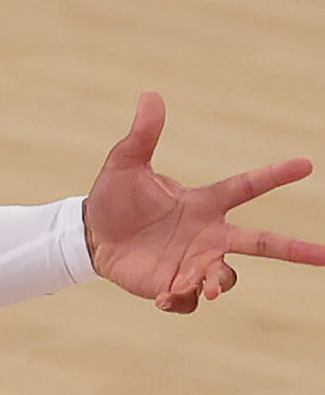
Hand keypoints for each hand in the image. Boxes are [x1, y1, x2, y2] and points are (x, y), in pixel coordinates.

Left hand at [84, 91, 324, 312]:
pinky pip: (190, 300)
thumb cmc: (115, 198)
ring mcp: (193, 263)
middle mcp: (208, 235)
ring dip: (219, 282)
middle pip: (263, 243)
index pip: (247, 187)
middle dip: (298, 250)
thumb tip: (150, 95)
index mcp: (204, 204)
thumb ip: (142, 135)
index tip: (306, 165)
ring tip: (205, 287)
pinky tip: (165, 298)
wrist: (91, 236)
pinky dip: (183, 300)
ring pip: (226, 277)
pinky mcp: (173, 286)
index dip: (275, 176)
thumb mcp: (125, 164)